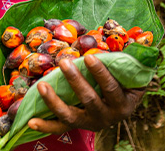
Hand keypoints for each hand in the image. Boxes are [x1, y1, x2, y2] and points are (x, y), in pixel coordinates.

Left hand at [28, 54, 144, 132]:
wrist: (119, 107)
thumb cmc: (124, 83)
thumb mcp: (131, 74)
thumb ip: (129, 59)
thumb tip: (133, 37)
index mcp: (123, 103)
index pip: (111, 88)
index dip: (101, 73)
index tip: (90, 57)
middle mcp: (107, 117)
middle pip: (90, 100)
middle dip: (76, 81)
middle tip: (64, 62)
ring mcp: (90, 123)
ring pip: (71, 115)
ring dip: (55, 101)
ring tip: (41, 85)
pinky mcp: (76, 126)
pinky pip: (59, 127)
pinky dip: (45, 125)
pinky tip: (31, 121)